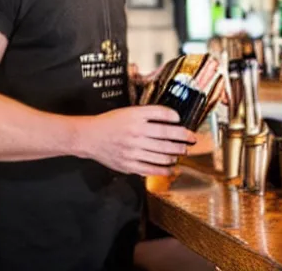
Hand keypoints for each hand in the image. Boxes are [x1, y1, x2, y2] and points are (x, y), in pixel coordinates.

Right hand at [74, 105, 196, 175]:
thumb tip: (173, 117)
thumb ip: (151, 113)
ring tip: (181, 152)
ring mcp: (133, 151)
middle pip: (167, 138)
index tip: (186, 125)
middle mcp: (136, 134)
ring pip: (162, 155)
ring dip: (176, 154)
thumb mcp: (131, 112)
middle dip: (183, 140)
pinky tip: (171, 168)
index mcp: (137, 119)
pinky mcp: (129, 165)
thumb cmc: (112, 122)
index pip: (164, 120)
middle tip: (192, 140)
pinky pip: (151, 169)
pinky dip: (164, 170)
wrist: (90, 137)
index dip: (178, 123)